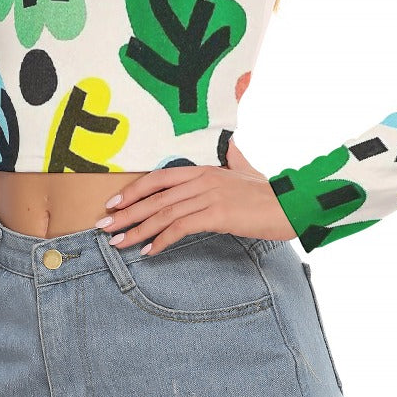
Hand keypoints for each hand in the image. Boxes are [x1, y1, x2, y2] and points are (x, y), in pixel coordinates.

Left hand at [95, 141, 296, 254]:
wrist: (292, 204)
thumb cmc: (268, 191)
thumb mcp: (247, 169)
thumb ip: (234, 158)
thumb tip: (232, 144)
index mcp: (203, 170)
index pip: (159, 178)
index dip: (134, 191)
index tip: (114, 204)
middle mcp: (202, 180)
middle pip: (154, 198)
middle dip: (126, 214)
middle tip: (104, 227)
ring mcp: (209, 196)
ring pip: (163, 214)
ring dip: (137, 230)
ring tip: (119, 243)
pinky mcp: (218, 215)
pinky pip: (182, 228)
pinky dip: (163, 240)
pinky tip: (150, 251)